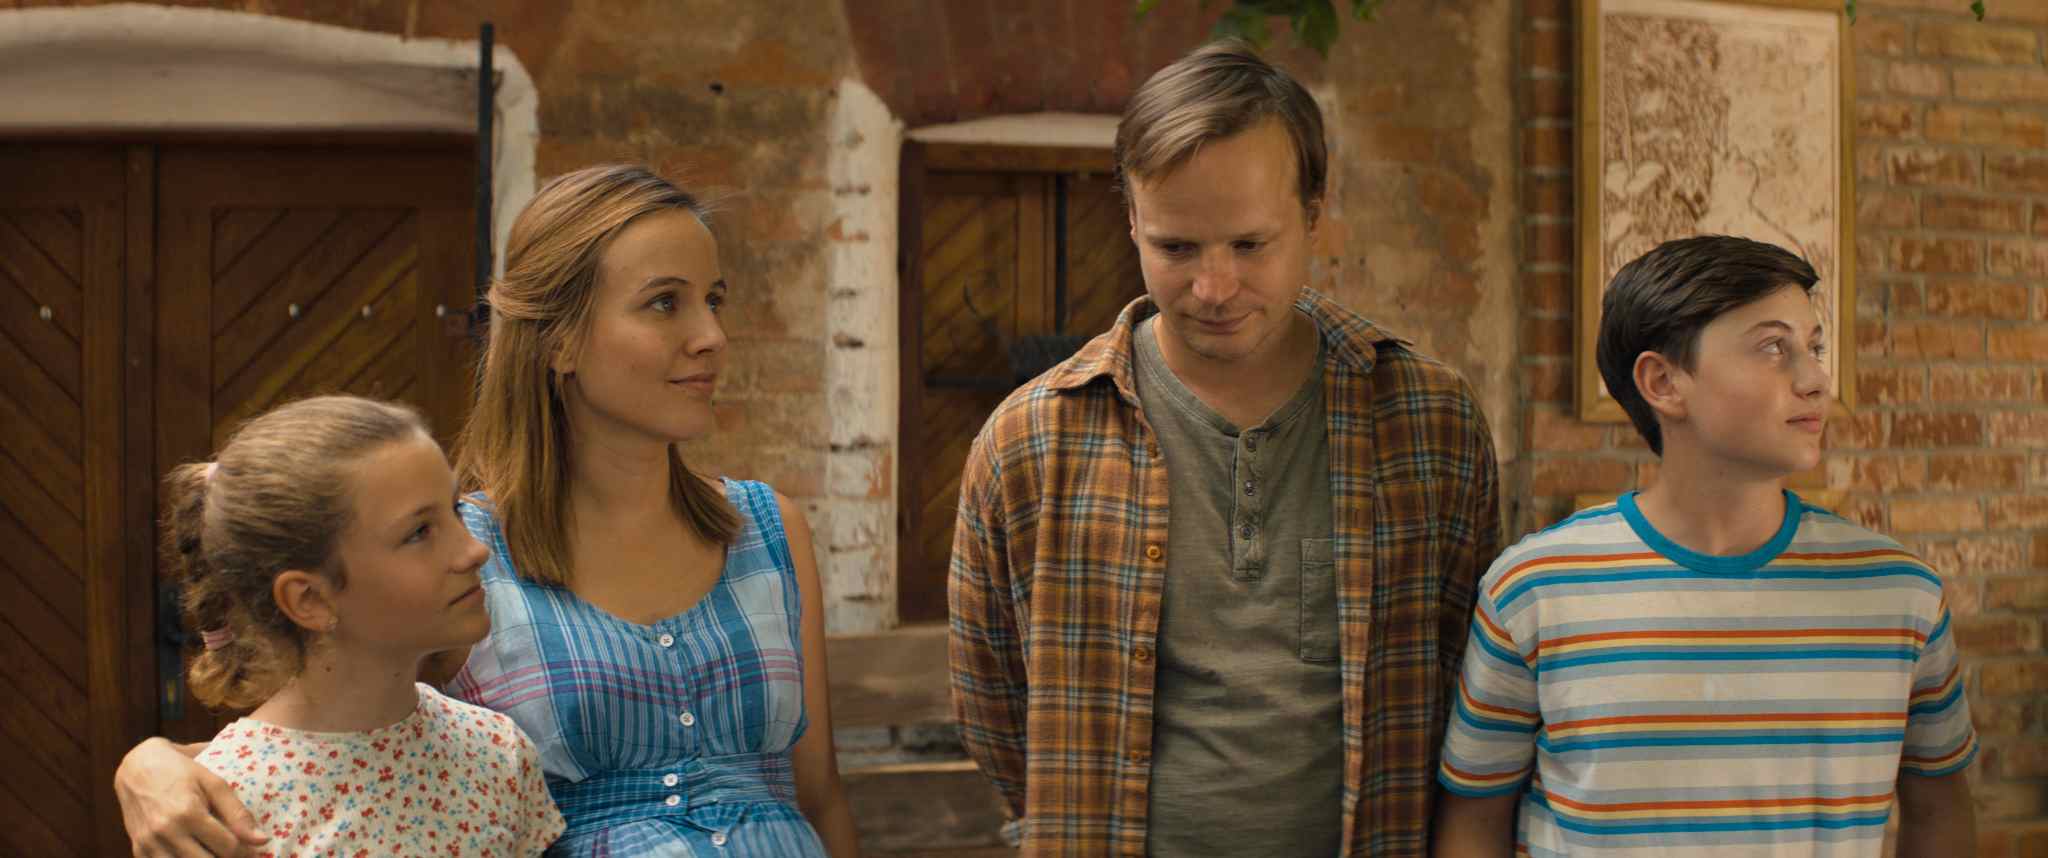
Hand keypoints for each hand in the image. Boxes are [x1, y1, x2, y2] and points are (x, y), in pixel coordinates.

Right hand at [115, 738, 268, 857]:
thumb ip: (238, 813)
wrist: (137, 768)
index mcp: (188, 814)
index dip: (246, 853)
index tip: (254, 850)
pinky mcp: (138, 850)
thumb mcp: (214, 784)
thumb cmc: (181, 772)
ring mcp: (148, 844)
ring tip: (216, 851)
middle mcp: (165, 832)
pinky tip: (195, 852)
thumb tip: (262, 840)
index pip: (227, 848)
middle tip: (237, 852)